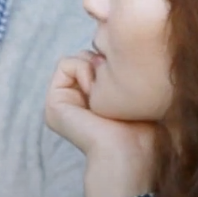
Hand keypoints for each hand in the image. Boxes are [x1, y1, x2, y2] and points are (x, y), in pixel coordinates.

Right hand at [44, 53, 156, 196]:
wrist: (131, 151)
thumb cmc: (144, 126)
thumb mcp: (137, 90)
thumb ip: (123, 68)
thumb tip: (111, 45)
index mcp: (92, 101)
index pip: (101, 60)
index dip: (116, 62)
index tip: (128, 83)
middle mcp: (76, 101)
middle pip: (88, 56)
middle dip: (105, 64)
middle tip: (116, 90)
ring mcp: (62, 103)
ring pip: (78, 58)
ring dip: (96, 69)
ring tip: (105, 94)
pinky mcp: (53, 103)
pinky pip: (66, 63)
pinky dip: (84, 71)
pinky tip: (94, 93)